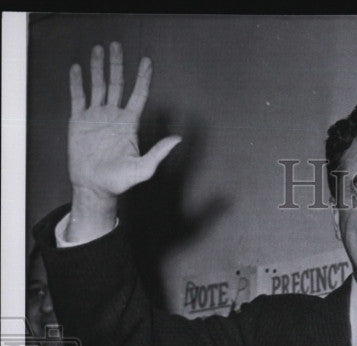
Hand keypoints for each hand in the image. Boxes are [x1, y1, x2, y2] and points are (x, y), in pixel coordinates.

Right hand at [68, 43, 179, 218]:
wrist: (95, 187)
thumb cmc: (120, 181)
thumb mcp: (144, 168)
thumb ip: (159, 152)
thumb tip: (178, 138)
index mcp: (129, 124)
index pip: (138, 95)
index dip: (143, 78)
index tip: (146, 61)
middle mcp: (113, 116)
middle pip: (116, 84)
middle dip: (117, 64)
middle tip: (116, 45)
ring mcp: (96, 117)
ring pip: (97, 86)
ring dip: (97, 67)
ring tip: (98, 49)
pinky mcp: (78, 121)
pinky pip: (78, 97)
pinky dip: (77, 82)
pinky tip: (78, 68)